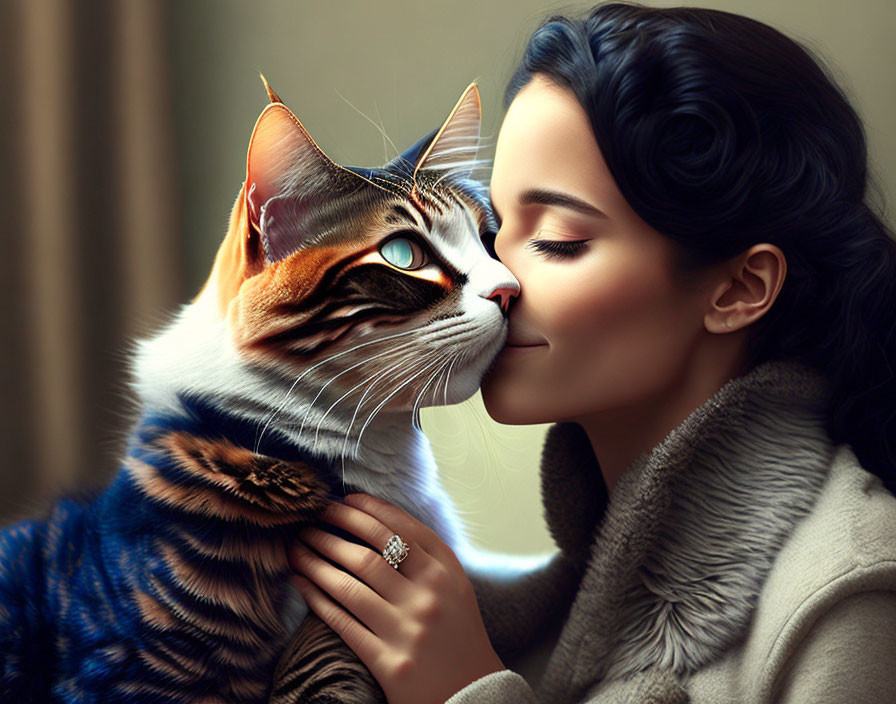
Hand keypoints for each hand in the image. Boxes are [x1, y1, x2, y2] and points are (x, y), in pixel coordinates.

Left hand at [287, 493, 504, 703]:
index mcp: (446, 573)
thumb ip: (425, 556)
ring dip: (316, 560)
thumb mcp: (455, 586)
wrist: (473, 692)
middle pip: (370, 553)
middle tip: (313, 517)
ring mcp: (408, 631)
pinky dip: (317, 598)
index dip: (367, 510)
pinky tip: (301, 582)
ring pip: (349, 585)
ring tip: (297, 546)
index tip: (344, 500)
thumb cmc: (458, 632)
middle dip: (335, 529)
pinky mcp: (389, 663)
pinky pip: (343, 623)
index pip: (400, 529)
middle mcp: (428, 597)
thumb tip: (376, 521)